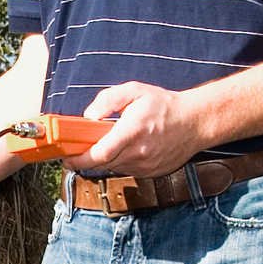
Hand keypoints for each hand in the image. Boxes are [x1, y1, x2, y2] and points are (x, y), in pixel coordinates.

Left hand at [68, 82, 203, 177]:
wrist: (196, 121)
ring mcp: (146, 166)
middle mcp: (138, 153)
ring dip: (106, 158)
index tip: (67, 157)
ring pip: (114, 167)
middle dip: (88, 158)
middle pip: (103, 164)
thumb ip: (108, 99)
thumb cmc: (164, 105)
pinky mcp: (152, 173)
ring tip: (112, 140)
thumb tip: (89, 116)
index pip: (98, 155)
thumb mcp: (135, 90)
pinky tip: (129, 147)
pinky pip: (128, 170)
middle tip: (81, 146)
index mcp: (131, 132)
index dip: (78, 160)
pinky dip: (122, 161)